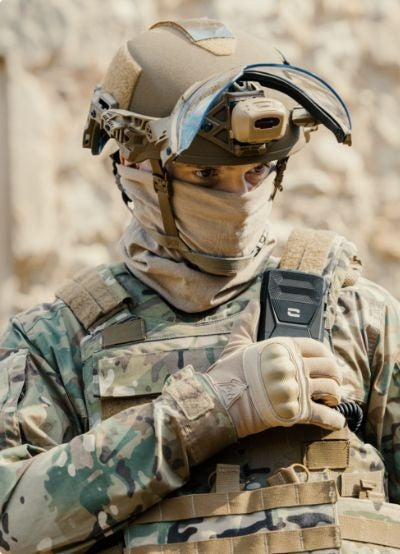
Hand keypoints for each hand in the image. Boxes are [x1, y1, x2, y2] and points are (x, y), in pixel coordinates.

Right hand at [204, 300, 344, 437]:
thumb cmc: (228, 373)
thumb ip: (248, 324)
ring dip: (335, 397)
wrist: (220, 401)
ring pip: (331, 390)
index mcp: (283, 348)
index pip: (317, 347)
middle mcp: (293, 366)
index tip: (326, 362)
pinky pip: (324, 416)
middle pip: (329, 368)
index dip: (326, 355)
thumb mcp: (237, 344)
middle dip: (336, 376)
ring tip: (330, 401)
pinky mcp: (296, 411)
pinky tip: (337, 420)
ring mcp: (296, 389)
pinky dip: (334, 419)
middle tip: (334, 382)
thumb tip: (252, 305)